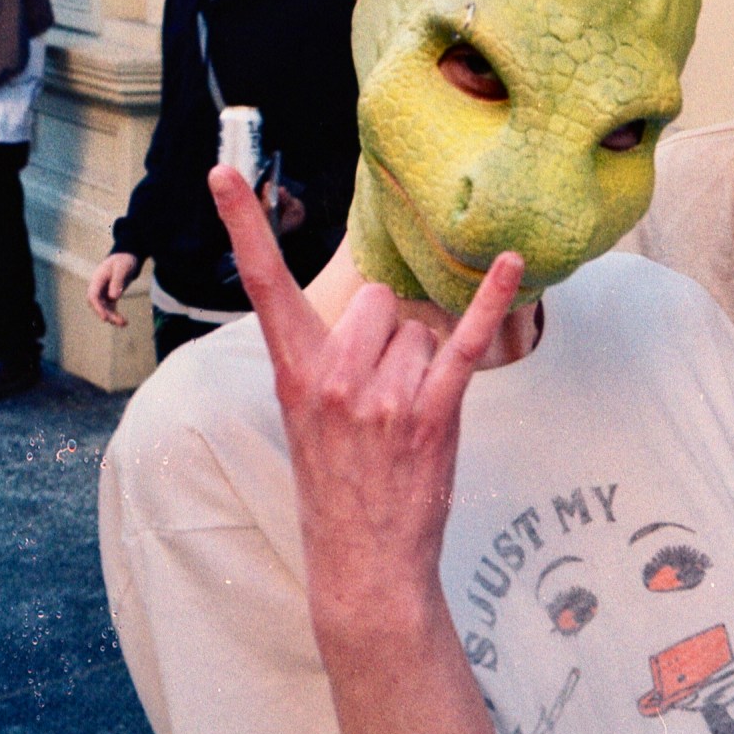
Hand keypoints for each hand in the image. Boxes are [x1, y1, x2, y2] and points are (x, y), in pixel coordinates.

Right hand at [87, 251, 140, 324]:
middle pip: (97, 304)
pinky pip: (111, 308)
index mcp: (98, 279)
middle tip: (118, 322)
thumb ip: (117, 282)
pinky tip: (123, 322)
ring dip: (112, 317)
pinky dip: (116, 315)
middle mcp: (98, 287)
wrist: (128, 256)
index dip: (97, 308)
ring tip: (124, 323)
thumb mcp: (122, 269)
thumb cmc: (124, 260)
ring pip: (104, 308)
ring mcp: (103, 292)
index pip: (93, 296)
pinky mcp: (110, 295)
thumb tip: (113, 297)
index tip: (105, 317)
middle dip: (106, 314)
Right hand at [208, 164, 523, 640]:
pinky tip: (511, 264)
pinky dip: (492, 300)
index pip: (262, 285)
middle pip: (379, 300)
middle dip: (391, 335)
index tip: (222, 170)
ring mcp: (381, 396)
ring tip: (406, 421)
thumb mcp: (307, 421)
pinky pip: (464, 342)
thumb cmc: (339, 488)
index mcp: (294, 374)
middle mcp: (333, 377)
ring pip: (420, 330)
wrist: (362, 563)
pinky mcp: (431, 412)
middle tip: (382, 396)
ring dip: (425, 364)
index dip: (242, 226)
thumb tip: (377, 314)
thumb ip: (327, 363)